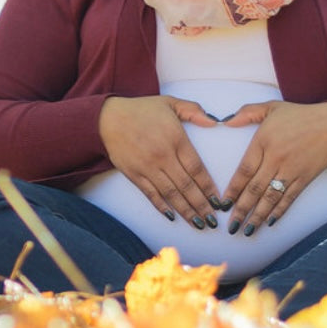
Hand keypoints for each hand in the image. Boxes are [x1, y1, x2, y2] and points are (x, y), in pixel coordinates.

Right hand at [98, 95, 221, 227]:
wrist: (108, 117)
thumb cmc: (141, 109)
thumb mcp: (170, 102)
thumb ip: (193, 111)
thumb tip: (214, 122)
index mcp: (176, 139)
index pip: (197, 169)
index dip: (209, 188)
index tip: (218, 202)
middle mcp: (163, 156)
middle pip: (186, 186)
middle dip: (201, 206)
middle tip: (212, 221)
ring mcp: (147, 167)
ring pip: (171, 194)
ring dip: (186, 211)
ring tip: (198, 224)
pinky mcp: (133, 174)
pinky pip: (150, 194)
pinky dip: (161, 206)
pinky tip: (171, 216)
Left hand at [219, 101, 326, 236]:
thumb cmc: (299, 115)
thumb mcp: (270, 107)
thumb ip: (246, 113)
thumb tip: (225, 122)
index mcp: (263, 142)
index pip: (244, 170)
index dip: (233, 189)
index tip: (223, 203)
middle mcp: (275, 159)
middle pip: (255, 189)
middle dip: (241, 209)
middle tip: (231, 226)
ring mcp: (291, 170)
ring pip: (271, 197)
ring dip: (258, 216)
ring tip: (246, 231)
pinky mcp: (305, 178)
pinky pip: (289, 198)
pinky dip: (279, 211)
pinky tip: (269, 222)